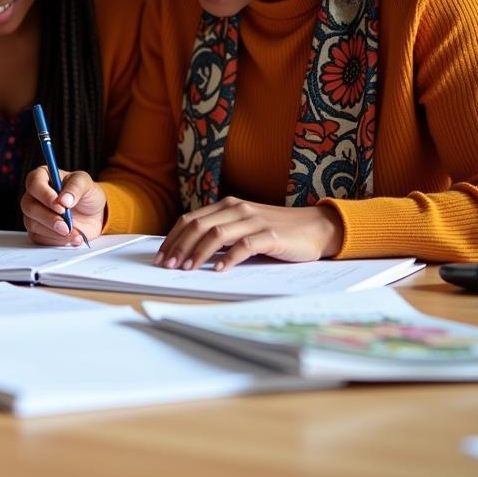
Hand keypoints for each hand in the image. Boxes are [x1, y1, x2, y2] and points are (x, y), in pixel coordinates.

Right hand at [21, 166, 105, 245]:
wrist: (94, 215)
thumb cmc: (86, 194)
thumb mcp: (85, 183)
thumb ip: (75, 187)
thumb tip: (64, 200)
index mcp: (42, 177)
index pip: (34, 183)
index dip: (45, 195)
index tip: (61, 206)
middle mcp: (35, 195)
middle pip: (29, 206)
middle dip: (49, 218)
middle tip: (66, 225)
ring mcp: (35, 214)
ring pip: (33, 224)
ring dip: (54, 232)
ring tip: (74, 232)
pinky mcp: (38, 231)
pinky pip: (40, 238)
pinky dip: (57, 241)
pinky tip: (71, 237)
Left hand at [154, 197, 343, 270]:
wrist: (316, 227)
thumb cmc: (277, 230)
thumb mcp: (244, 226)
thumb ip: (222, 232)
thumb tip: (190, 251)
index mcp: (228, 205)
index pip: (190, 219)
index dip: (173, 237)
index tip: (161, 255)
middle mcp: (238, 209)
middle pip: (198, 226)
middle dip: (179, 246)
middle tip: (168, 265)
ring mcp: (254, 221)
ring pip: (216, 235)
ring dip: (198, 253)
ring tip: (187, 269)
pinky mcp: (270, 236)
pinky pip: (244, 246)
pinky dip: (228, 259)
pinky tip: (218, 271)